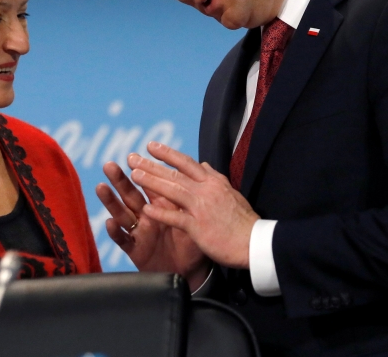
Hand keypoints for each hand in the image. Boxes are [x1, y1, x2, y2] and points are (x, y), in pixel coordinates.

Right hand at [96, 161, 209, 286]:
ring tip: (101, 187)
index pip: (149, 185)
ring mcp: (139, 232)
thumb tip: (201, 167)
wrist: (192, 271)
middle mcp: (146, 216)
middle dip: (120, 180)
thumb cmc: (192, 243)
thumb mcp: (193, 216)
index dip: (141, 171)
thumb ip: (190, 195)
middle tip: (109, 165)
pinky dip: (116, 232)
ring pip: (122, 214)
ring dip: (111, 201)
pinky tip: (110, 222)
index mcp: (160, 205)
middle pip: (130, 195)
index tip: (131, 156)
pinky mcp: (136, 250)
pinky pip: (124, 240)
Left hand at [129, 141, 258, 268]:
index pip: (187, 163)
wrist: (254, 242)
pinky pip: (176, 218)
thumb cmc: (243, 221)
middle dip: (152, 165)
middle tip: (132, 157)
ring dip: (152, 182)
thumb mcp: (231, 193)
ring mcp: (201, 208)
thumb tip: (203, 165)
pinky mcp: (199, 227)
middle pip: (175, 174)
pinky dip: (161, 213)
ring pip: (173, 190)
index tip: (151, 145)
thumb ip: (214, 178)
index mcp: (213, 182)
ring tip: (134, 175)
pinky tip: (146, 209)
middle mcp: (206, 191)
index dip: (168, 153)